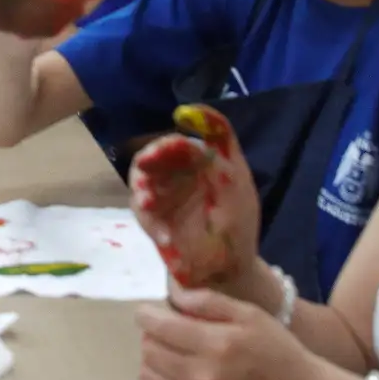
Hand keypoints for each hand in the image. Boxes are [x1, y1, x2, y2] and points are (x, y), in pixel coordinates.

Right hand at [130, 105, 260, 289]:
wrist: (229, 269)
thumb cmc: (237, 224)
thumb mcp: (237, 181)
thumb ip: (222, 144)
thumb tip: (195, 111)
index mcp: (196, 162)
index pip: (179, 141)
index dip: (172, 138)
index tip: (172, 137)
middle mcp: (174, 175)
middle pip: (153, 156)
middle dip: (150, 159)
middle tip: (147, 165)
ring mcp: (161, 198)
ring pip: (141, 182)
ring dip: (142, 190)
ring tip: (148, 202)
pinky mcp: (152, 222)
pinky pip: (144, 216)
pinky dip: (153, 225)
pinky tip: (167, 237)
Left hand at [135, 286, 316, 379]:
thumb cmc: (275, 349)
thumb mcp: (249, 313)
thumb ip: (208, 300)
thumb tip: (173, 295)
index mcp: (217, 344)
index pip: (161, 327)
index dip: (147, 315)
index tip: (146, 311)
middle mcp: (204, 378)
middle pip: (150, 350)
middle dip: (151, 335)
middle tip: (164, 330)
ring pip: (148, 375)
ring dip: (152, 358)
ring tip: (170, 350)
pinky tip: (175, 373)